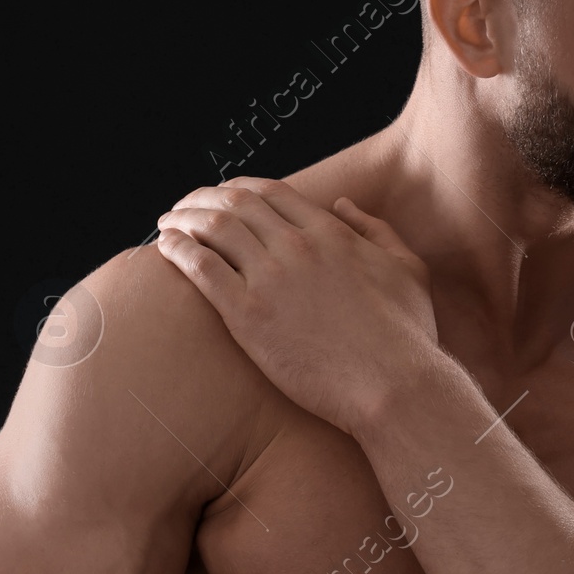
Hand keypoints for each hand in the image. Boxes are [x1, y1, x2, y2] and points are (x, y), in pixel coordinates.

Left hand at [154, 176, 439, 435]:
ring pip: (212, 229)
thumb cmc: (407, 336)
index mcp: (330, 233)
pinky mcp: (248, 315)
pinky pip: (201, 268)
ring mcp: (270, 278)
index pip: (270, 192)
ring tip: (166, 223)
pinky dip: (177, 249)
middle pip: (235, 204)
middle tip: (183, 206)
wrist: (393, 385)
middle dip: (201, 198)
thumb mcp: (408, 269)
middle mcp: (297, 245)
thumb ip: (376, 230)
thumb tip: (343, 204)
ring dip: (183, 218)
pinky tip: (165, 247)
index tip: (220, 196)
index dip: (238, 188)